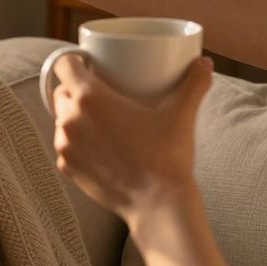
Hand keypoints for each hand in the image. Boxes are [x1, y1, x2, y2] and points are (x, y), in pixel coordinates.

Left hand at [51, 54, 213, 222]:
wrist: (158, 204)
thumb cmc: (166, 155)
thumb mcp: (181, 113)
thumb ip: (194, 83)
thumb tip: (206, 62)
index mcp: (89, 97)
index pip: (63, 66)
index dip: (73, 60)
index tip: (89, 64)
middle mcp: (69, 120)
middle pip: (61, 93)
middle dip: (75, 89)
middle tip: (100, 93)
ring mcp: (65, 146)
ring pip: (60, 120)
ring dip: (74, 117)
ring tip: (98, 120)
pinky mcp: (67, 168)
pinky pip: (65, 147)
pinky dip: (76, 143)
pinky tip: (96, 145)